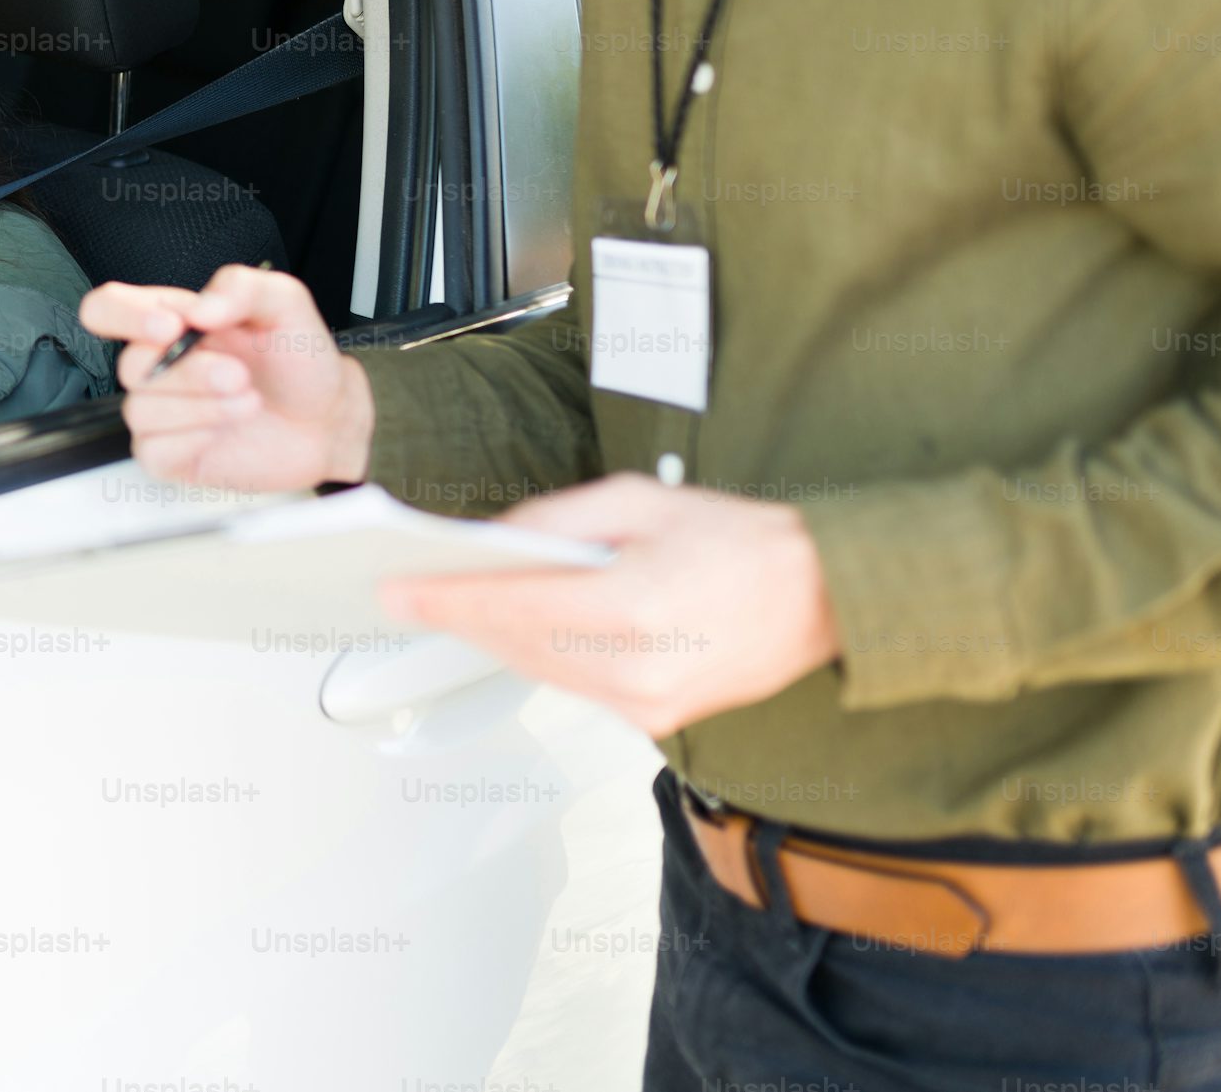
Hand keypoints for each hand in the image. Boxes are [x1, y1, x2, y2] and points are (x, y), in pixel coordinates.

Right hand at [79, 264, 373, 493]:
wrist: (328, 419)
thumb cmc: (300, 361)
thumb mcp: (285, 304)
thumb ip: (242, 288)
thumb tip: (200, 307)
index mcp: (174, 320)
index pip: (107, 308)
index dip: (123, 315)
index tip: (171, 326)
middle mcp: (161, 364)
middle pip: (129, 366)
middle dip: (189, 373)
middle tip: (238, 374)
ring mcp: (164, 411)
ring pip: (141, 410)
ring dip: (201, 406)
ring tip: (248, 400)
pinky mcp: (172, 454)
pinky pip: (154, 451)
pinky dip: (194, 439)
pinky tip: (227, 429)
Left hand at [379, 473, 838, 735]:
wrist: (822, 598)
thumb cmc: (741, 542)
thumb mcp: (642, 501)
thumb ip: (560, 520)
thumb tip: (499, 540)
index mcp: (633, 607)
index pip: (511, 606)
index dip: (446, 600)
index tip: (398, 592)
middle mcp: (636, 669)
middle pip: (515, 645)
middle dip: (459, 618)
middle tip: (408, 596)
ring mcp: (647, 704)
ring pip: (538, 671)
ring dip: (493, 641)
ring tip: (451, 609)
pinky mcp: (654, 720)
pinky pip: (573, 688)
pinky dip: (538, 658)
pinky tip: (515, 633)